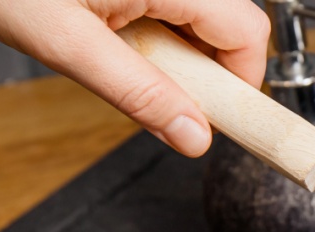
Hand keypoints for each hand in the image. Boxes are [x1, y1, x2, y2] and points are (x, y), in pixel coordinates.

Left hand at [0, 0, 269, 156]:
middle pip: (229, 26)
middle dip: (204, 68)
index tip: (218, 117)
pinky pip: (171, 4)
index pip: (247, 34)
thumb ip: (139, 94)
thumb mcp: (67, 46)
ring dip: (175, 49)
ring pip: (200, 16)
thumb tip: (192, 136)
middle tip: (153, 86)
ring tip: (116, 50)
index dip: (240, 83)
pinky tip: (109, 29)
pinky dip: (154, 27)